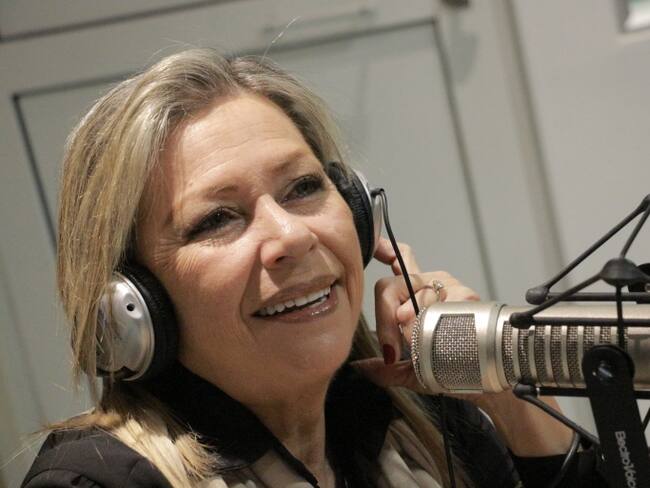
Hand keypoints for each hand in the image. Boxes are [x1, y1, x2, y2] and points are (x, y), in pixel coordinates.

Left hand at [353, 238, 572, 455]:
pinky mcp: (466, 296)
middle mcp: (432, 283)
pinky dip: (433, 319)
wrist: (490, 382)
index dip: (387, 249)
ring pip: (414, 293)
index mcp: (417, 293)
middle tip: (392, 346)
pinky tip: (441, 333)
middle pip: (393, 284)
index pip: (402, 259)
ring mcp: (450, 288)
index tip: (378, 249)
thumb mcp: (414, 373)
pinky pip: (439, 300)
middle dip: (386, 317)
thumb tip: (362, 367)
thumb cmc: (454, 372)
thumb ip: (386, 369)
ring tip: (420, 341)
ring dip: (411, 321)